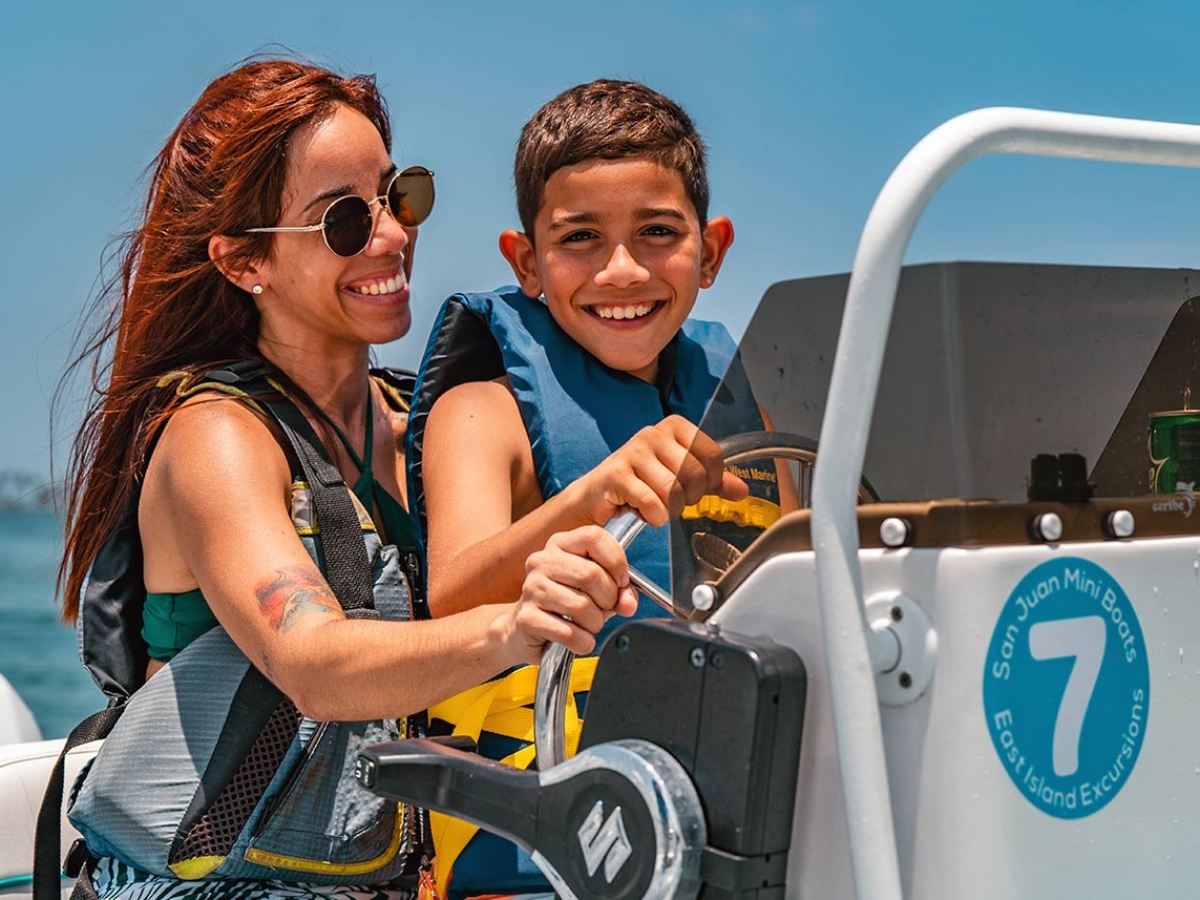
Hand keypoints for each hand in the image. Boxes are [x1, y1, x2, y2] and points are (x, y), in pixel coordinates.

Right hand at [504, 526, 639, 664]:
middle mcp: (542, 561)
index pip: (594, 537)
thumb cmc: (565, 603)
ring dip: (595, 623)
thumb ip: (620, 592)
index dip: (616, 561)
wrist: (524, 629)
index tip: (621, 582)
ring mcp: (531, 588)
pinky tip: (578, 639)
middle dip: (608, 599)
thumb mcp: (596, 589)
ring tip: (589, 625)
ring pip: (581, 606)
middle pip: (590, 574)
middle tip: (605, 609)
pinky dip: (583, 642)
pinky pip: (569, 633)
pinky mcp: (526, 618)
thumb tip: (628, 604)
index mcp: (560, 544)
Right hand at [574, 415, 747, 527]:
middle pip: (695, 474)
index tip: (695, 489)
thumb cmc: (640, 484)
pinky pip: (653, 502)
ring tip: (656, 506)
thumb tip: (742, 490)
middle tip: (672, 502)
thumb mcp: (680, 479)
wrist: (597, 496)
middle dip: (688, 498)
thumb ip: (712, 482)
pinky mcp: (617, 472)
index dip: (710, 481)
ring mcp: (634, 450)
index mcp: (674, 427)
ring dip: (669, 509)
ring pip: (674, 490)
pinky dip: (653, 516)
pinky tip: (642, 510)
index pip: (713, 455)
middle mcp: (654, 432)